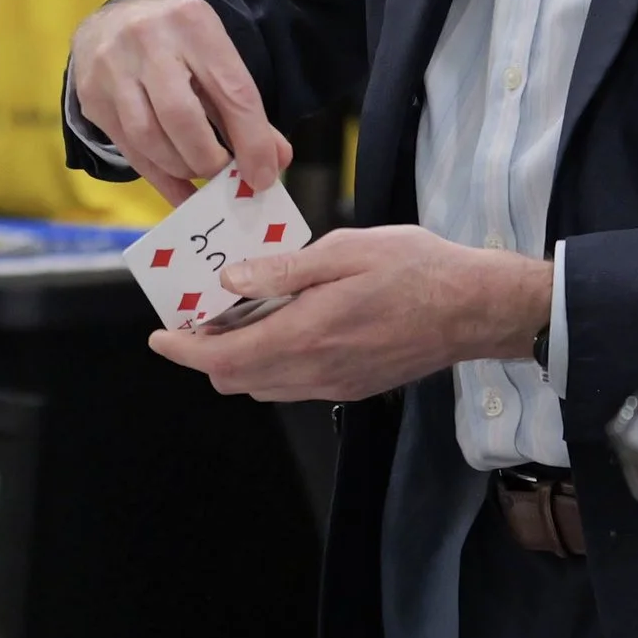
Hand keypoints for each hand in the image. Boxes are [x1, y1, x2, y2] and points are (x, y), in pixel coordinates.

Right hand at [69, 0, 291, 206]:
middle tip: (224, 174)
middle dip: (208, 157)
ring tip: (200, 171)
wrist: (115, 21)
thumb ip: (244, 107)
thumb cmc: (178, 44)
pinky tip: (182, 191)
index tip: (263, 175)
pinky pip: (128, 150)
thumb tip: (274, 161)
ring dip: (182, 167)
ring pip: (148, 137)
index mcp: (192, 22)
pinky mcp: (91, 96)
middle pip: (180, 116)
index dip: (251, 140)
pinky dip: (161, 178)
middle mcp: (147, 40)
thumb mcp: (215, 56)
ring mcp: (111, 68)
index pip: (231, 90)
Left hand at [147, 225, 551, 401]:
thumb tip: (230, 282)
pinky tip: (283, 325)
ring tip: (241, 316)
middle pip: (236, 379)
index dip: (183, 351)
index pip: (223, 359)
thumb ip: (281, 272)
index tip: (160, 337)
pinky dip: (272, 362)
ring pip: (264, 386)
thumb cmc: (417, 270)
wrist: (477, 308)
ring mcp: (335, 384)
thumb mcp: (343, 252)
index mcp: (305, 337)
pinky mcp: (353, 386)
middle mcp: (315, 372)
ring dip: (240, 359)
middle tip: (201, 316)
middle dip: (207, 354)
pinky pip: (295, 385)